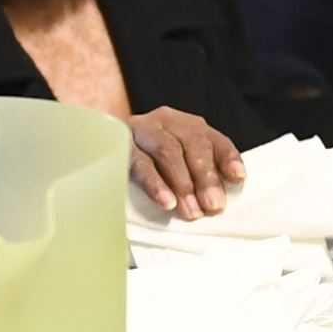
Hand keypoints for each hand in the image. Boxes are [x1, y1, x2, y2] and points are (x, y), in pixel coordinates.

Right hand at [129, 107, 246, 215]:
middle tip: (213, 206)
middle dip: (206, 177)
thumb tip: (216, 201)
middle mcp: (166, 121)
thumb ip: (197, 174)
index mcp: (186, 125)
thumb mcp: (176, 164)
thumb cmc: (147, 162)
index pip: (213, 139)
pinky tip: (166, 201)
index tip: (238, 178)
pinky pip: (139, 162)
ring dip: (182, 183)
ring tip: (190, 210)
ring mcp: (141, 129)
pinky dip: (155, 183)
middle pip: (193, 144)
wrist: (94, 144)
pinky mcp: (118, 142)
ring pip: (168, 150)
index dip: (228, 157)